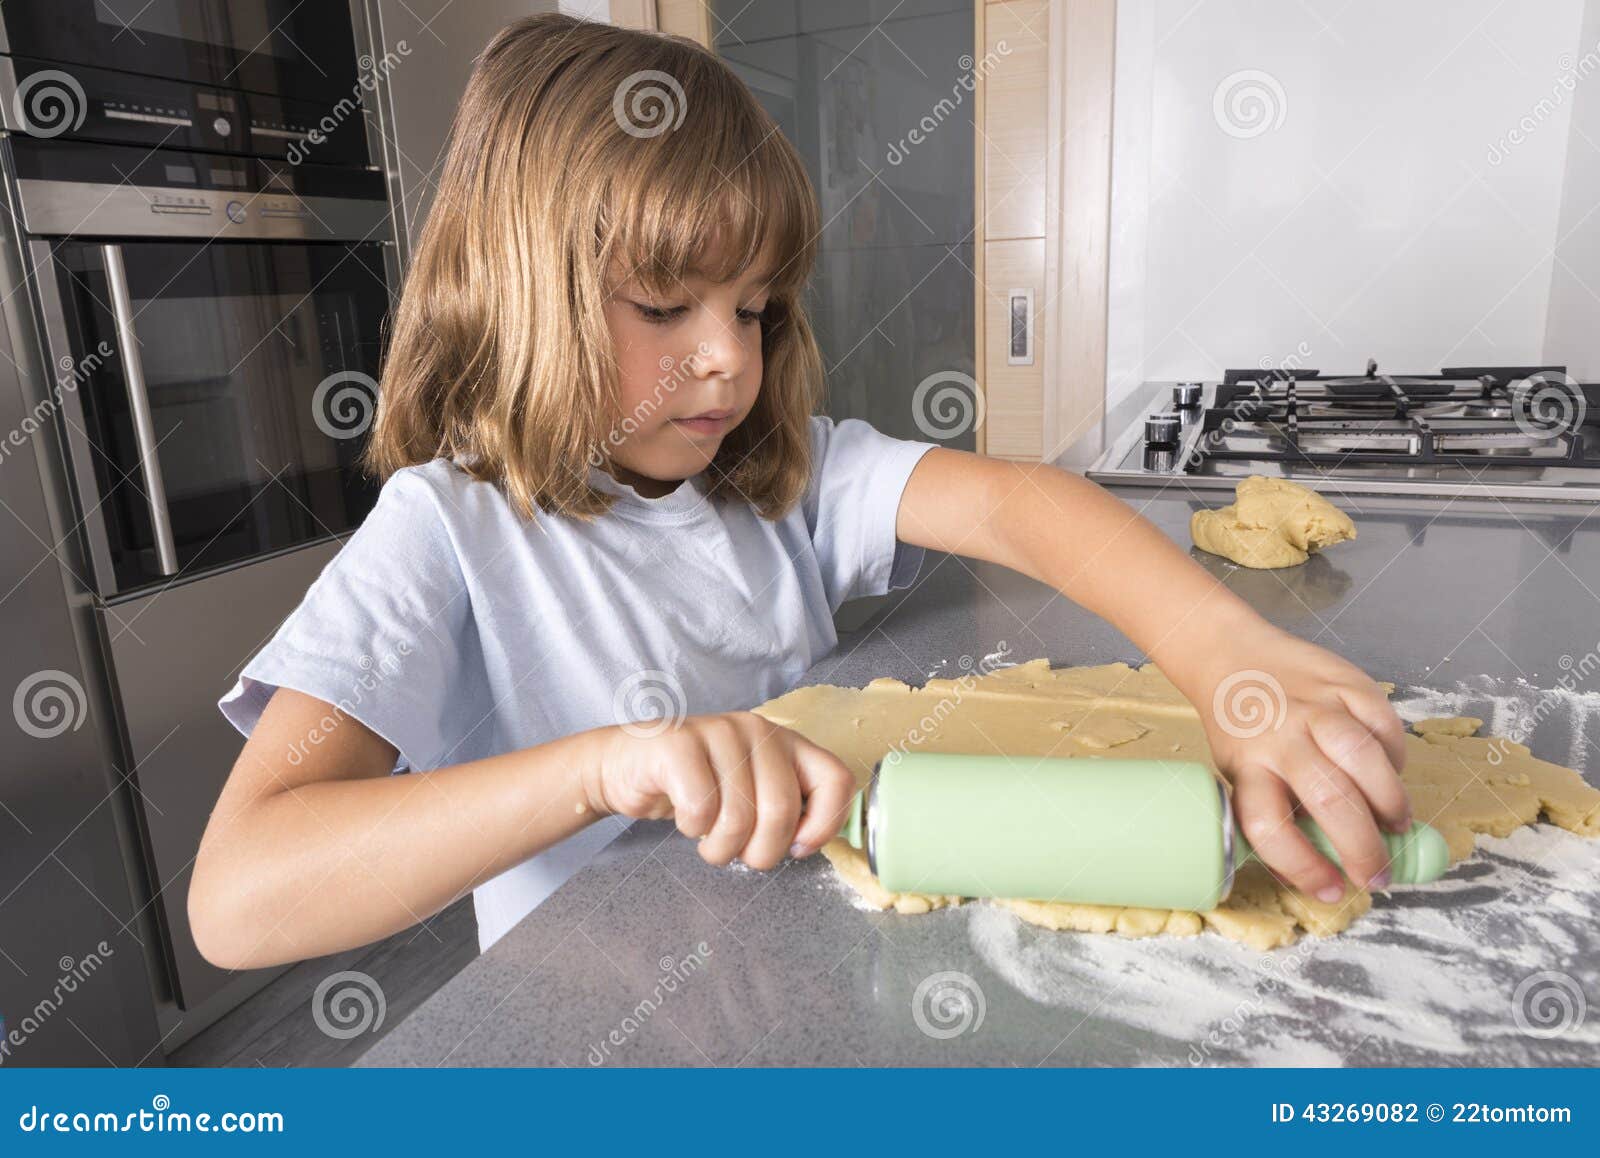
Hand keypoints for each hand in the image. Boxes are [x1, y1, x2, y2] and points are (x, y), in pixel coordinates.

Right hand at [583, 712, 856, 869]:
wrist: (625, 767)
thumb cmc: (694, 788)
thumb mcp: (750, 794)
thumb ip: (785, 809)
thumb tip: (809, 842)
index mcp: (787, 743)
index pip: (836, 779)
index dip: (824, 825)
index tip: (797, 847)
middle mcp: (758, 731)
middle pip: (783, 810)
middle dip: (761, 852)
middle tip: (739, 854)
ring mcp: (719, 731)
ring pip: (740, 817)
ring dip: (722, 849)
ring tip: (709, 841)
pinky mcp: (679, 743)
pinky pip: (701, 809)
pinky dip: (693, 830)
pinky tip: (685, 819)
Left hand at [1198, 624, 1410, 901]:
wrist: (1232, 655)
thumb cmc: (1241, 728)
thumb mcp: (1238, 771)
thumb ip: (1277, 809)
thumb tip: (1326, 870)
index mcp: (1246, 765)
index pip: (1269, 826)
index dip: (1302, 866)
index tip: (1330, 890)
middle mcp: (1281, 736)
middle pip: (1329, 799)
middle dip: (1363, 847)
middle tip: (1379, 873)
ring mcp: (1316, 707)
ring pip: (1364, 759)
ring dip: (1390, 803)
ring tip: (1396, 826)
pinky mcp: (1347, 682)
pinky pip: (1385, 725)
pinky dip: (1396, 757)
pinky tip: (1390, 774)